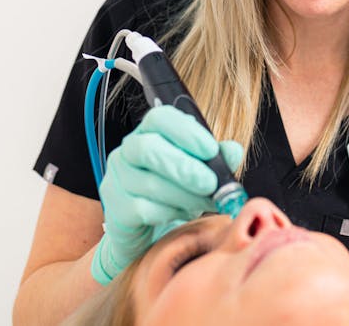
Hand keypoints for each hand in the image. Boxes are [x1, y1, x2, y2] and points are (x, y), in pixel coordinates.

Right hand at [91, 105, 243, 284]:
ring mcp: (117, 180)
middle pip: (148, 148)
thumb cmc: (176, 192)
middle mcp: (127, 151)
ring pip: (150, 183)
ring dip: (185, 194)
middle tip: (211, 183)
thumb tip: (233, 150)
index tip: (211, 150)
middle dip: (184, 166)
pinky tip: (184, 213)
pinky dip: (170, 212)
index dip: (186, 132)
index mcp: (149, 132)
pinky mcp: (116, 209)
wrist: (149, 230)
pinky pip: (142, 209)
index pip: (159, 118)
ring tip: (208, 202)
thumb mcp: (201, 172)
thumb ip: (217, 159)